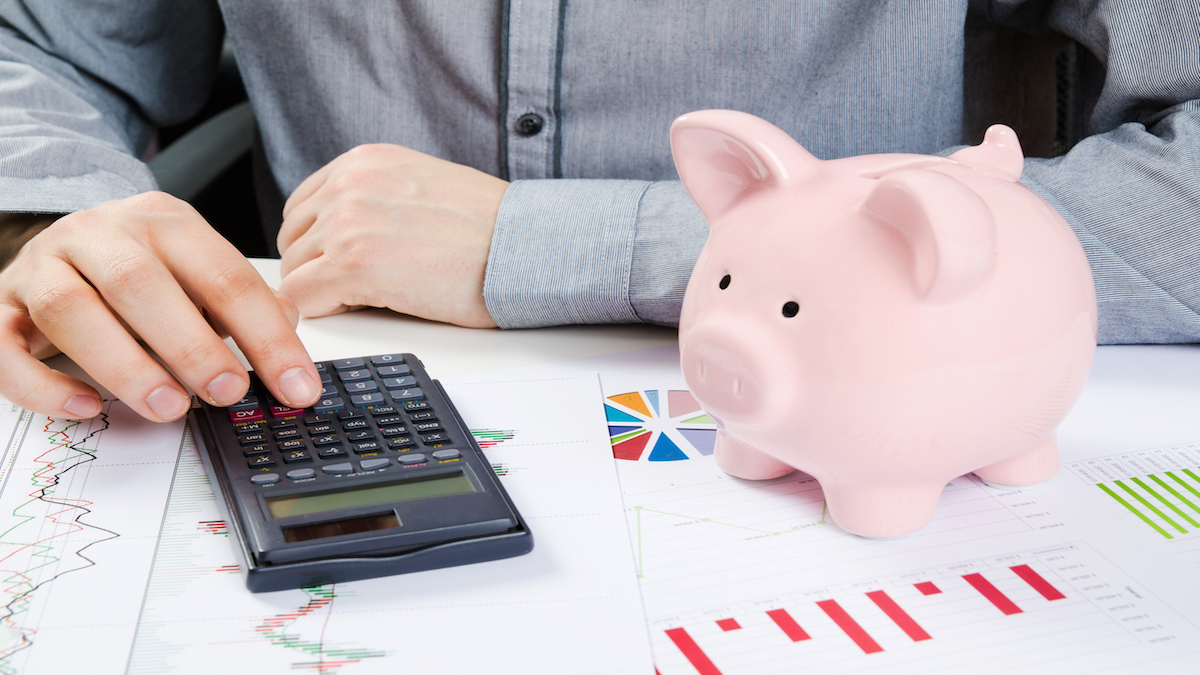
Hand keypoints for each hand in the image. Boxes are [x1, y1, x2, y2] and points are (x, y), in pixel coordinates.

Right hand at [0, 193, 321, 421]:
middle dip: (191, 345)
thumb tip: (290, 336)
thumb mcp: (199, 272)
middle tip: (227, 393)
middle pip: (142, 285)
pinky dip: (42, 384)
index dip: (265, 336)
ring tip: (169, 408)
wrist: (59, 241)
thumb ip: (244, 303)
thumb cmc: (145, 269)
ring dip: (125, 365)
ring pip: (73, 310)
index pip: (224, 276)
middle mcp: (100, 233)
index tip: (296, 386)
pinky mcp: (0, 304)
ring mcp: (43, 266)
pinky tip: (85, 407)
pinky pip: (4, 344)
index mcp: (164, 222)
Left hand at [277, 144, 506, 327]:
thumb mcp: (423, 184)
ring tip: (372, 297)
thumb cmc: (491, 227)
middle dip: (317, 268)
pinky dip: (326, 312)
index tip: (340, 263)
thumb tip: (349, 230)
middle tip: (358, 288)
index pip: (304, 206)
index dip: (319, 243)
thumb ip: (378, 196)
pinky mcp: (352, 265)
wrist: (523, 247)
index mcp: (365, 161)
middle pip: (292, 240)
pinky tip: (368, 307)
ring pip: (293, 273)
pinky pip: (301, 300)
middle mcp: (349, 183)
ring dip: (324, 292)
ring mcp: (346, 223)